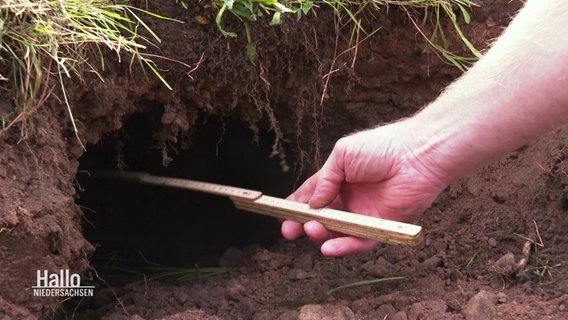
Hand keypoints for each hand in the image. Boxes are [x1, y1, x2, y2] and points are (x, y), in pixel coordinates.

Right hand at [282, 121, 448, 255]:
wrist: (417, 156)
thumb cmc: (381, 148)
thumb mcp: (343, 155)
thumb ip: (325, 179)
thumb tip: (311, 204)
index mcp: (338, 178)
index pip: (312, 195)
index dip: (296, 206)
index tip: (282, 215)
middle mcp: (349, 198)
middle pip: (321, 217)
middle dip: (303, 225)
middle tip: (290, 231)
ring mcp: (363, 213)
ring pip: (337, 232)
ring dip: (321, 234)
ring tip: (313, 230)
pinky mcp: (380, 226)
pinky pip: (359, 242)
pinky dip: (343, 246)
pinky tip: (328, 248)